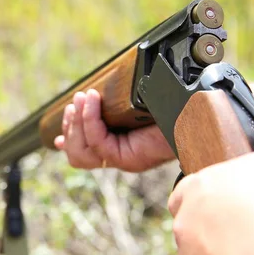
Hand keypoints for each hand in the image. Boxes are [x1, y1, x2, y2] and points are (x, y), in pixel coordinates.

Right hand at [53, 89, 174, 171]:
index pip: (82, 154)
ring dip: (76, 123)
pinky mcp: (128, 158)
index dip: (67, 140)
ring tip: (83, 98)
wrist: (194, 113)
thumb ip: (112, 104)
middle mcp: (119, 156)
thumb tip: (88, 95)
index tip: (59, 129)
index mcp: (119, 146)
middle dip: (70, 128)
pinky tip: (93, 100)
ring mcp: (123, 159)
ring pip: (82, 153)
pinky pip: (98, 142)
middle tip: (74, 104)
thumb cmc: (168, 104)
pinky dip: (90, 118)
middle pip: (76, 156)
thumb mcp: (131, 103)